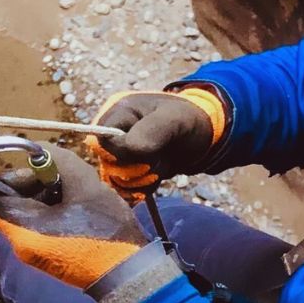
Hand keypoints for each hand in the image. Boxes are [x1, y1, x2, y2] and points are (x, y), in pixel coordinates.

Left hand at [0, 145, 146, 288]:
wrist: (129, 275)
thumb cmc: (106, 231)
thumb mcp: (85, 186)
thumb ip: (58, 161)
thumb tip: (39, 150)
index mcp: (23, 229)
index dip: (4, 175)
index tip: (33, 168)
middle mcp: (20, 243)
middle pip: (9, 202)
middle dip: (32, 182)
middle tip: (62, 177)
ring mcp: (33, 251)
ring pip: (26, 211)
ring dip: (45, 194)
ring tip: (75, 192)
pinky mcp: (47, 254)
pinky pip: (39, 223)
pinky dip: (53, 209)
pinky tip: (78, 207)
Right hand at [91, 86, 225, 195]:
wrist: (203, 137)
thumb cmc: (190, 120)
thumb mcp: (176, 119)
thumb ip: (152, 130)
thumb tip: (128, 148)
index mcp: (118, 112)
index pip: (101, 141)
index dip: (121, 153)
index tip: (146, 152)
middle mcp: (113, 133)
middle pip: (108, 164)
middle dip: (137, 168)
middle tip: (160, 157)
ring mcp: (119, 154)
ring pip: (116, 180)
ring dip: (142, 179)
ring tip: (161, 163)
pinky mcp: (128, 171)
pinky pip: (124, 190)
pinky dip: (142, 189)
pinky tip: (156, 178)